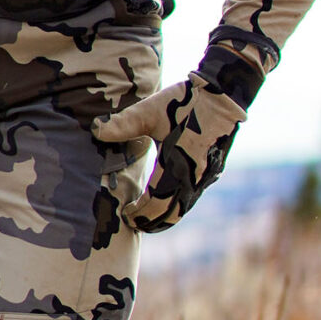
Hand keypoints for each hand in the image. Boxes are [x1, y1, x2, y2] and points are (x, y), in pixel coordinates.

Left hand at [93, 43, 265, 232]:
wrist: (224, 95)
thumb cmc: (185, 101)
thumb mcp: (150, 111)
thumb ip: (122, 124)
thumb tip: (96, 130)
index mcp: (176, 165)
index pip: (155, 203)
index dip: (139, 213)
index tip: (125, 215)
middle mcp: (193, 176)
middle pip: (170, 212)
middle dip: (151, 221)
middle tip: (134, 224)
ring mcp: (205, 176)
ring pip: (184, 207)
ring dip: (165, 216)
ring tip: (148, 218)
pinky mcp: (212, 170)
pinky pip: (193, 197)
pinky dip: (178, 205)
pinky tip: (169, 200)